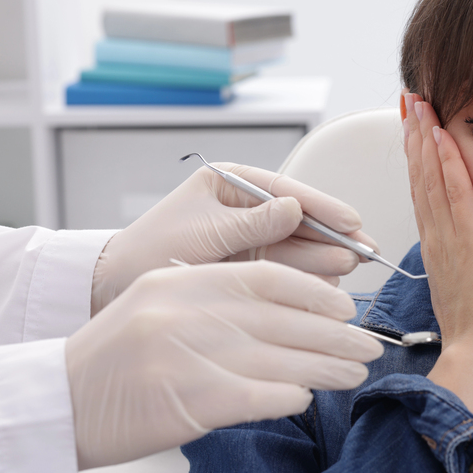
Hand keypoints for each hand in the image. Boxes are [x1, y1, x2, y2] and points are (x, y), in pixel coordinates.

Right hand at [67, 260, 383, 469]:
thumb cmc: (110, 358)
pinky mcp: (189, 400)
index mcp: (182, 281)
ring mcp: (188, 354)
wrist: (55, 402)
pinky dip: (290, 396)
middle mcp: (187, 311)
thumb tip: (283, 312)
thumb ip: (211, 299)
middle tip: (368, 344)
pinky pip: (260, 395)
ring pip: (281, 357)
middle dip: (335, 333)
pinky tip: (308, 398)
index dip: (313, 290)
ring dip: (327, 367)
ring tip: (356, 373)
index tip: (344, 306)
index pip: (266, 277)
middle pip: (283, 318)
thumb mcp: (155, 306)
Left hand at [91, 163, 376, 313]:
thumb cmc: (148, 250)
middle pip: (300, 220)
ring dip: (323, 259)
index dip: (323, 207)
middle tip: (358, 252)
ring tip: (344, 270)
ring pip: (298, 248)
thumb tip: (296, 209)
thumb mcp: (203, 233)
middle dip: (330, 236)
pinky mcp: (250, 269)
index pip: (287, 191)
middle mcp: (245, 209)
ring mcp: (250, 240)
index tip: (352, 221)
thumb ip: (252, 223)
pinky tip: (324, 287)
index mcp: (231, 184)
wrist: (114, 289)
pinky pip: (287, 270)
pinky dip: (306, 279)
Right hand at [403, 94, 472, 420]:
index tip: (415, 127)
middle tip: (409, 100)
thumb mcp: (467, 284)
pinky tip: (439, 134)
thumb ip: (465, 259)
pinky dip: (443, 161)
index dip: (417, 156)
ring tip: (417, 102)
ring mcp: (446, 234)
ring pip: (430, 175)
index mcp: (439, 245)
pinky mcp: (465, 238)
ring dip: (422, 136)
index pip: (424, 190)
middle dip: (413, 134)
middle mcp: (436, 234)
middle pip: (420, 175)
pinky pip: (451, 191)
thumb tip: (470, 247)